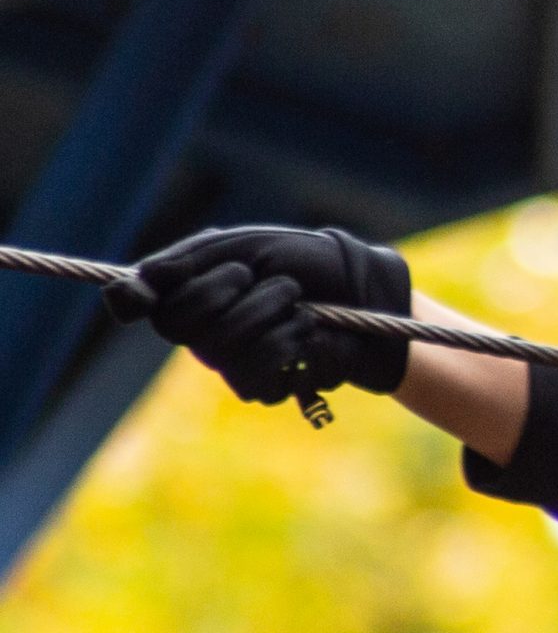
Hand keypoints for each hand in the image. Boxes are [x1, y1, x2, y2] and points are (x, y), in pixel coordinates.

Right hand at [106, 226, 412, 409]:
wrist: (360, 289)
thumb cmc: (299, 260)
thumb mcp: (239, 246)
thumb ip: (183, 265)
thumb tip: (122, 293)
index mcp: (188, 296)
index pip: (142, 305)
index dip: (151, 296)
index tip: (187, 280)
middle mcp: (202, 335)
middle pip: (179, 326)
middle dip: (227, 290)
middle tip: (260, 275)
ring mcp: (232, 365)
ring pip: (221, 352)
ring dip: (267, 313)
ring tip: (296, 301)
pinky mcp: (267, 387)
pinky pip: (257, 376)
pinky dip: (290, 341)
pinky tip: (308, 328)